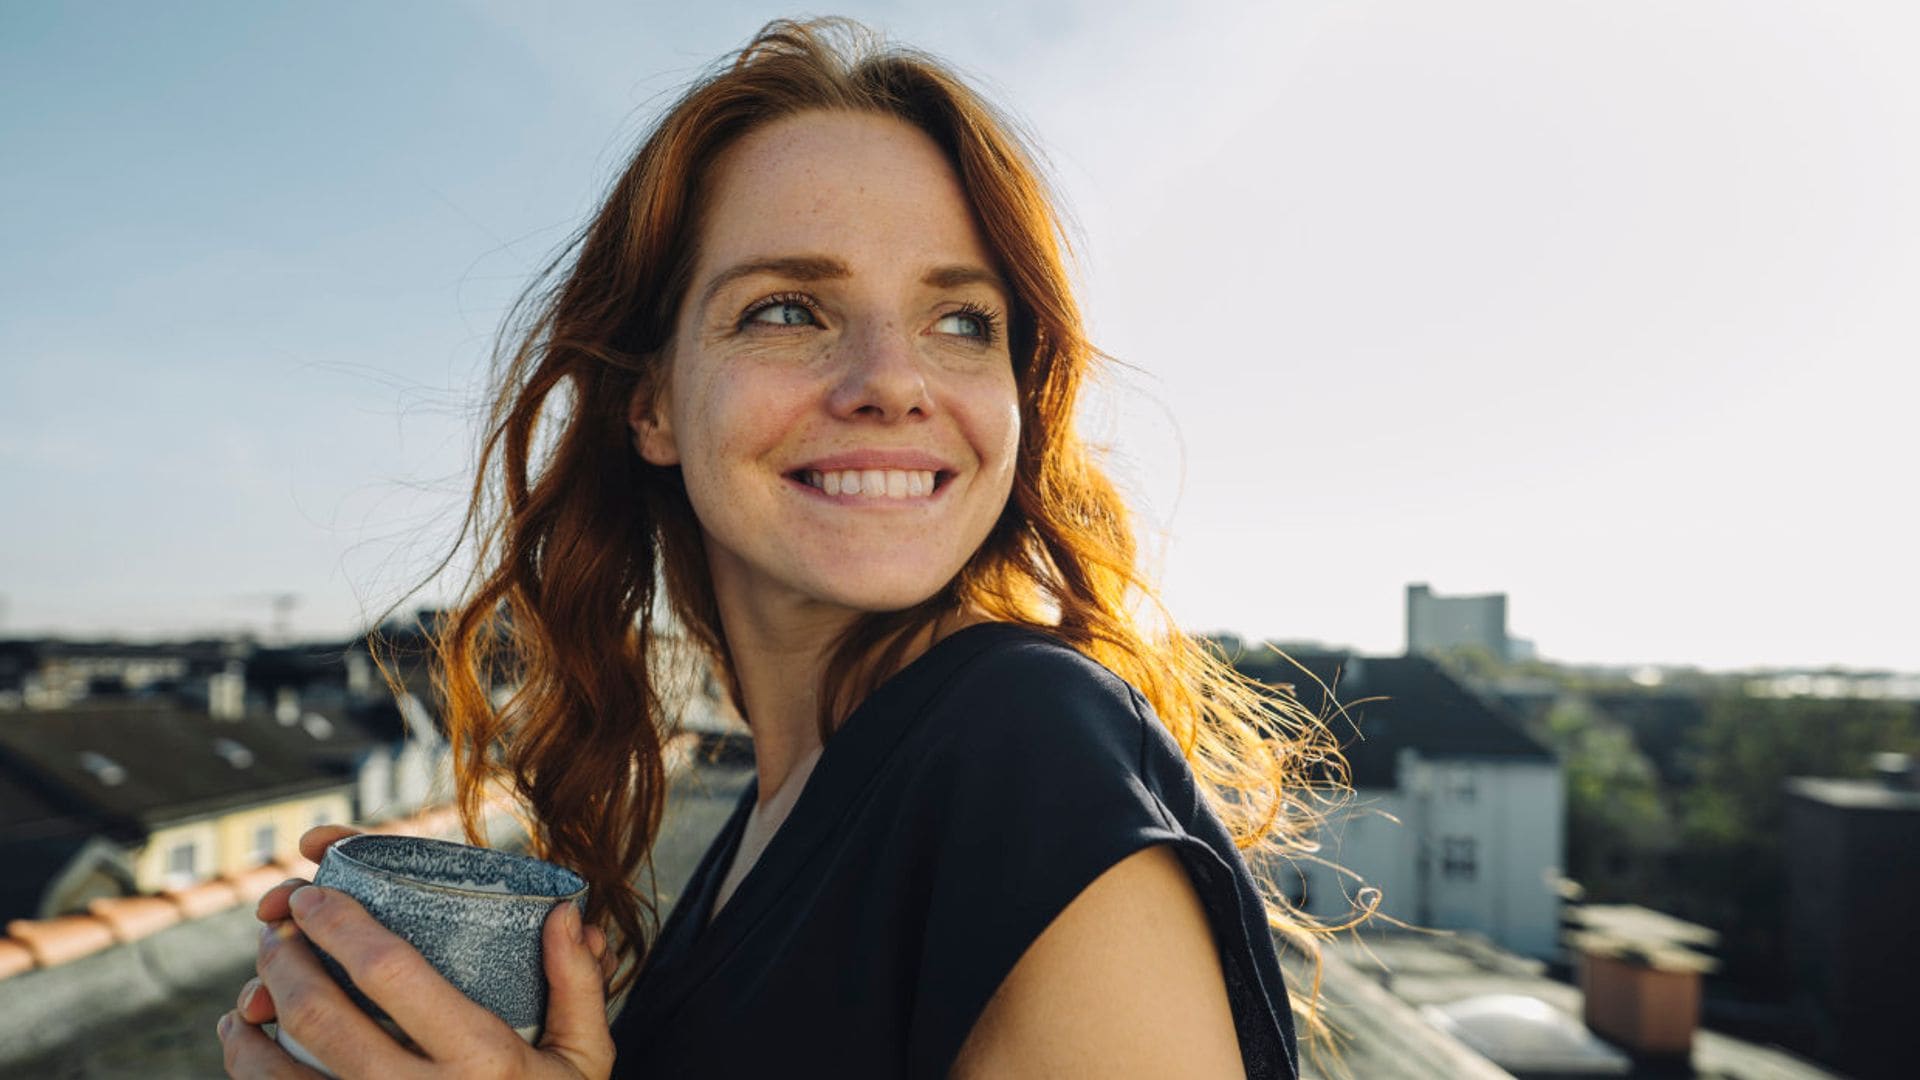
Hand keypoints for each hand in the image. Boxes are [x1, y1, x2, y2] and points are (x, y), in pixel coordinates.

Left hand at [217, 825, 615, 1078]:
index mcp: (481, 1059)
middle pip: (321, 1016)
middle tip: (276, 926)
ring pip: (279, 1073)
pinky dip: (248, 1069)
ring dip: (254, 1015)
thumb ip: (577, 984)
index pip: (390, 972)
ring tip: (255, 983)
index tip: (315, 893)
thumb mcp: (586, 1058)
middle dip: (284, 959)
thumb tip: (562, 912)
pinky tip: (246, 1039)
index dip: (339, 924)